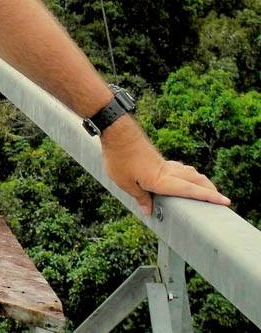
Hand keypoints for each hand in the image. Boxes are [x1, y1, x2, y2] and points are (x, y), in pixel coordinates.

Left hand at [101, 117, 230, 215]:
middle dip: (210, 190)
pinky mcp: (158, 158)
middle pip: (196, 180)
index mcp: (162, 180)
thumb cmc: (118, 158)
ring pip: (188, 172)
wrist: (117, 131)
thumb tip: (149, 211)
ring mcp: (163, 163)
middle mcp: (167, 171)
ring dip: (200, 181)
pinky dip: (186, 174)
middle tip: (220, 199)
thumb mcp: (124, 182)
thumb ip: (139, 197)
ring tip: (205, 190)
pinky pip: (178, 168)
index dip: (208, 197)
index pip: (191, 190)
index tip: (226, 201)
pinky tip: (183, 176)